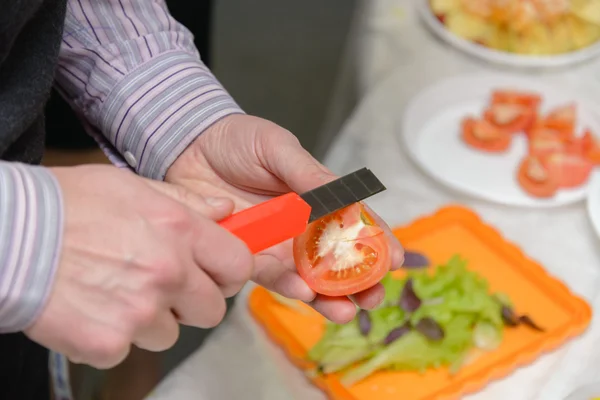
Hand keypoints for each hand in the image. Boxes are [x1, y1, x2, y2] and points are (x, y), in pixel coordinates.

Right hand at [25, 165, 252, 368]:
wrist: (11, 235)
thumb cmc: (69, 205)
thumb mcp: (133, 186)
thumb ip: (186, 202)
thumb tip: (224, 209)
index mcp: (180, 232)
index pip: (238, 266)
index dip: (228, 274)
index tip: (214, 275)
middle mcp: (169, 273)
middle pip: (212, 310)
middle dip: (191, 303)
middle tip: (162, 287)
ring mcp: (140, 312)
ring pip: (170, 334)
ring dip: (150, 320)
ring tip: (115, 292)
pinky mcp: (110, 343)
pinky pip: (128, 349)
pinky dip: (114, 336)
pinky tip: (92, 308)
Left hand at [166, 114, 403, 323]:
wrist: (189, 146)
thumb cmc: (238, 140)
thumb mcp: (278, 148)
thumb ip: (308, 173)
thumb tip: (344, 198)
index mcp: (316, 199)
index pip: (353, 223)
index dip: (377, 242)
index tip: (396, 260)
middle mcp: (299, 227)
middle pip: (335, 261)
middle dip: (357, 283)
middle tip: (373, 298)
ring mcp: (274, 245)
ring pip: (307, 278)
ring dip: (327, 297)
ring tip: (345, 310)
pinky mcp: (246, 256)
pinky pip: (269, 277)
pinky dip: (288, 287)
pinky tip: (304, 294)